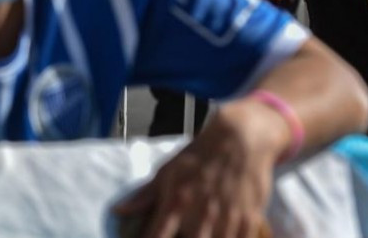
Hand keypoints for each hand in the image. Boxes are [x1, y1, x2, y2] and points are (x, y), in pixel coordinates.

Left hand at [114, 104, 284, 237]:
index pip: (158, 233)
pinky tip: (220, 235)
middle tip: (178, 234)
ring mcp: (228, 217)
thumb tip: (117, 211)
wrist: (240, 138)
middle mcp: (201, 213)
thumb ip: (145, 196)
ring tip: (199, 233)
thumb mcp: (168, 170)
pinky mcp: (250, 219)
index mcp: (177, 201)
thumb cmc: (198, 154)